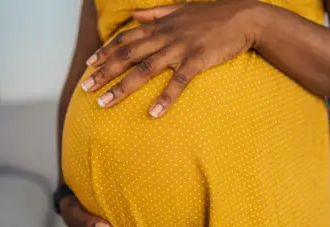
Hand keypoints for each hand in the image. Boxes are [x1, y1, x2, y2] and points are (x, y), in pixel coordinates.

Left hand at [81, 0, 258, 116]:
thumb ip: (155, 13)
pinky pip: (178, 81)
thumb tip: (135, 14)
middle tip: (86, 88)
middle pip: (127, 56)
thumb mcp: (180, 8)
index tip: (89, 64)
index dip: (106, 51)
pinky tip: (153, 113)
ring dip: (122, 87)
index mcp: (159, 25)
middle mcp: (165, 36)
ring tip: (105, 103)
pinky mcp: (197, 60)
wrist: (243, 16)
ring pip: (145, 69)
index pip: (126, 39)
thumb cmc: (212, 14)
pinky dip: (165, 98)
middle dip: (104, 72)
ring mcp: (180, 48)